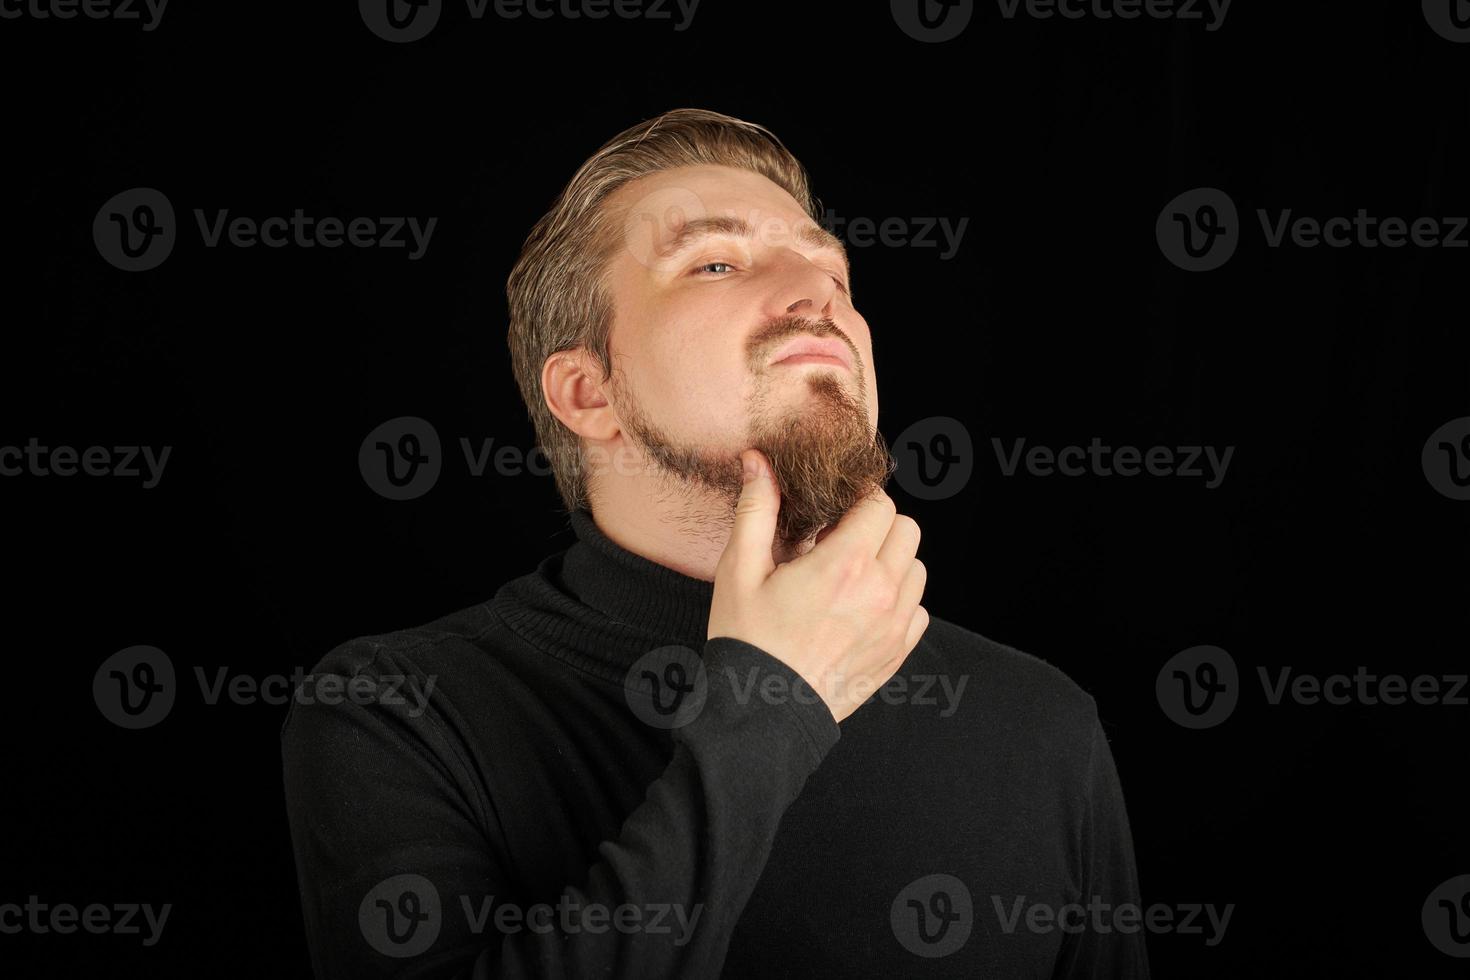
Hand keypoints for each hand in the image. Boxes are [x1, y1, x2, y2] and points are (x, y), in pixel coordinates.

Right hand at [707, 449, 928, 723]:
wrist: (762, 713)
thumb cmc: (748, 640)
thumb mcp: (740, 569)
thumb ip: (757, 509)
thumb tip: (758, 461)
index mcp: (844, 564)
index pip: (880, 504)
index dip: (857, 501)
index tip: (833, 514)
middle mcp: (880, 591)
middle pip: (906, 529)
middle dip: (876, 527)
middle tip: (839, 544)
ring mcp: (895, 624)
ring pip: (916, 568)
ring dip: (890, 563)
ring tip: (850, 578)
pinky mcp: (898, 651)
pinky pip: (919, 610)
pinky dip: (898, 602)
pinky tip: (861, 610)